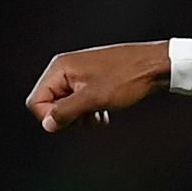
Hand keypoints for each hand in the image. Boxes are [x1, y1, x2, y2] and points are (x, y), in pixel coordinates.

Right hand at [25, 41, 171, 131]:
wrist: (156, 65)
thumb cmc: (127, 77)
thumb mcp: (94, 99)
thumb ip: (67, 112)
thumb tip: (48, 125)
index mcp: (60, 69)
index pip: (36, 101)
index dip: (51, 117)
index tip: (74, 122)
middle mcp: (65, 69)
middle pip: (50, 104)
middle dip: (69, 118)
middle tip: (89, 120)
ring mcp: (79, 75)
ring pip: (67, 105)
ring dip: (81, 117)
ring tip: (99, 118)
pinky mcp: (92, 81)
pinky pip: (81, 102)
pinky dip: (90, 112)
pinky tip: (104, 115)